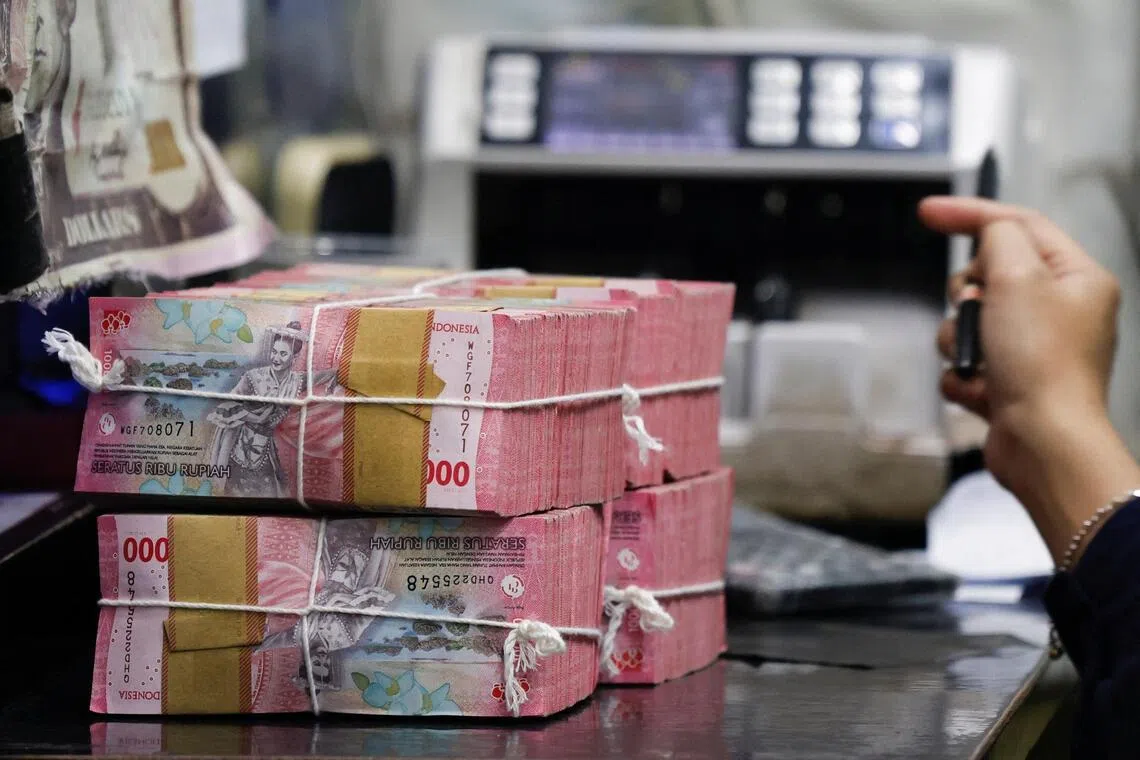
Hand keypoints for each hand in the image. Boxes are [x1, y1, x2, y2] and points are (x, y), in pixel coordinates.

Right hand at [922, 197, 1139, 561]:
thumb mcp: (1018, 276)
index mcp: (1076, 278)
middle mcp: (1060, 311)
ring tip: (980, 362)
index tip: (928, 212)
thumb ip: (998, 238)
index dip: (970, 213)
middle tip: (979, 312)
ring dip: (961, 341)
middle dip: (967, 296)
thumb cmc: (1042, 363)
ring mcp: (1035, 349)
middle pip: (988, 277)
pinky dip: (963, 376)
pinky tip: (981, 391)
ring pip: (969, 323)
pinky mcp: (1012, 383)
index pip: (1019, 225)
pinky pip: (966, 364)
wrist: (1044, 442)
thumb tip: (987, 240)